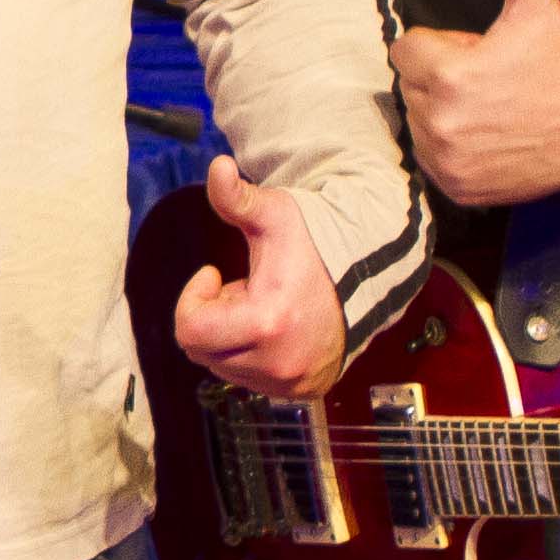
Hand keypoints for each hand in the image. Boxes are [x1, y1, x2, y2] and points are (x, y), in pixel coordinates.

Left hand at [168, 155, 351, 399]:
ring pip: (224, 368)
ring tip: (258, 306)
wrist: (368, 277)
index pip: (190, 331)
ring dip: (230, 337)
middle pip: (202, 351)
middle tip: (239, 289)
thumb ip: (238, 197)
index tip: (212, 274)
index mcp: (267, 321)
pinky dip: (252, 355)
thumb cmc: (315, 245)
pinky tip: (273, 327)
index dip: (192, 299)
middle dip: (212, 317)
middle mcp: (278, 362)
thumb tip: (217, 167)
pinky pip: (253, 381)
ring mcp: (291, 381)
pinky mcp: (302, 392)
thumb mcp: (274, 215)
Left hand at [385, 0, 559, 208]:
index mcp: (446, 74)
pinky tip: (489, 137)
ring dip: (444, 113)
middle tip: (490, 80)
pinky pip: (430, 160)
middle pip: (411, 85)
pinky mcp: (457, 187)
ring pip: (419, 122)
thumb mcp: (536, 3)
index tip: (477, 53)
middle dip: (442, 79)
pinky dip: (452, 150)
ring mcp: (447, 159)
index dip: (442, 47)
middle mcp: (440, 121)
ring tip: (492, 108)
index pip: (406, 50)